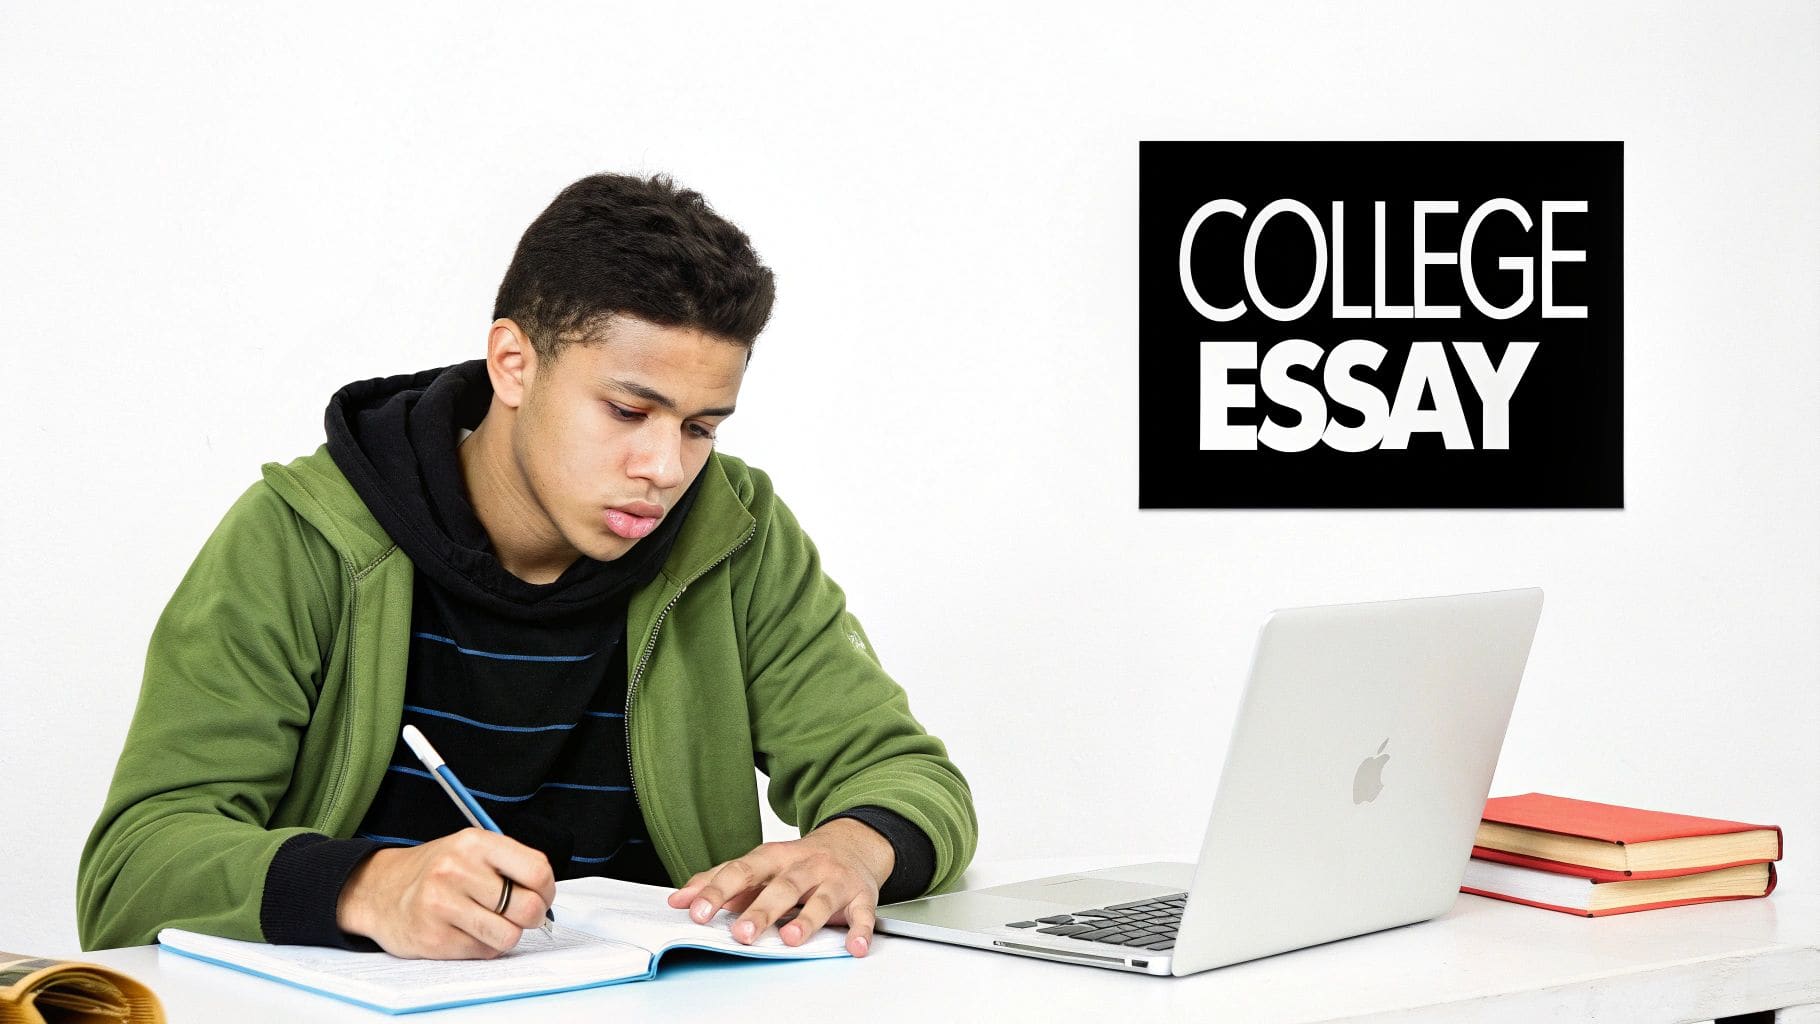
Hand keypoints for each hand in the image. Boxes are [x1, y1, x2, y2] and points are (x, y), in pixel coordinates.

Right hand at [336, 828, 555, 958]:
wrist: (379, 891)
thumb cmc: (437, 871)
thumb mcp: (471, 851)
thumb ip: (509, 866)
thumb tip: (547, 898)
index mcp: (474, 843)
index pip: (537, 870)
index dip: (547, 890)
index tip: (542, 895)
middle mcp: (457, 870)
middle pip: (527, 908)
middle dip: (533, 917)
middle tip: (521, 915)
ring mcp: (442, 905)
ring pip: (508, 935)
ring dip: (507, 934)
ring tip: (491, 923)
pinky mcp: (433, 938)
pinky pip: (483, 952)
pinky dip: (483, 946)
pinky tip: (466, 932)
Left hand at [666, 818, 893, 956]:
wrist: (853, 842)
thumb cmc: (799, 861)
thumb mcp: (760, 864)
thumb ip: (721, 880)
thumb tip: (679, 899)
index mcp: (775, 857)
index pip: (743, 870)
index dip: (718, 890)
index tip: (697, 911)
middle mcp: (806, 865)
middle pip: (784, 886)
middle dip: (762, 910)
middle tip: (742, 933)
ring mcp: (835, 880)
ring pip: (822, 898)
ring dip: (807, 919)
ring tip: (790, 938)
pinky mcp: (861, 895)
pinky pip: (863, 913)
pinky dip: (860, 930)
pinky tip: (853, 946)